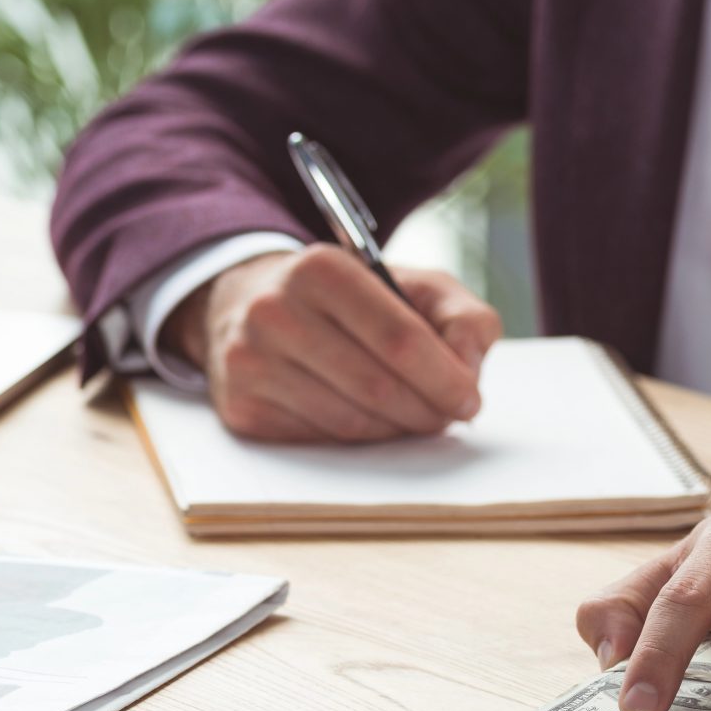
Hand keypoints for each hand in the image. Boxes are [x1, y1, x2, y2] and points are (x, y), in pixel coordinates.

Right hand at [165, 244, 502, 442]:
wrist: (249, 304)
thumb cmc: (349, 299)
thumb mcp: (413, 285)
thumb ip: (462, 317)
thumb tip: (468, 370)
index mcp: (322, 269)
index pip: (399, 338)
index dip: (445, 378)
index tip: (470, 400)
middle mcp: (275, 311)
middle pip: (377, 386)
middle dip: (426, 410)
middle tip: (447, 416)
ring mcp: (250, 362)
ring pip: (349, 423)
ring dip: (395, 430)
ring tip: (412, 416)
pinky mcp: (240, 406)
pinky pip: (319, 441)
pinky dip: (356, 440)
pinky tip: (367, 419)